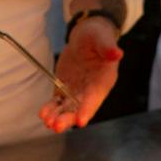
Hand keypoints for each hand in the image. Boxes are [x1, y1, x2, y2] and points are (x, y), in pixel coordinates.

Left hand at [41, 16, 122, 132]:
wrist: (87, 36)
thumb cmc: (98, 35)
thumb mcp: (103, 38)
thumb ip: (108, 47)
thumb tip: (117, 53)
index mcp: (103, 80)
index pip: (95, 98)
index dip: (87, 109)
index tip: (81, 121)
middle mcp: (91, 90)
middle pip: (80, 109)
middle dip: (69, 118)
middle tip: (57, 125)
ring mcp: (77, 92)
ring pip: (68, 109)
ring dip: (58, 117)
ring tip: (48, 121)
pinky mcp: (65, 89)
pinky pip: (57, 102)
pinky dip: (51, 109)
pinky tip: (44, 114)